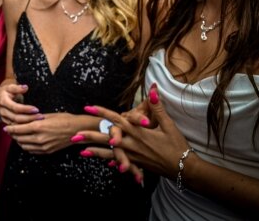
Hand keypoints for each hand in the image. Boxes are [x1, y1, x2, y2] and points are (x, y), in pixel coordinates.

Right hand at [0, 82, 40, 126]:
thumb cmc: (6, 91)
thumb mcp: (10, 87)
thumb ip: (17, 88)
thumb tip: (25, 87)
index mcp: (3, 101)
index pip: (15, 108)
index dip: (26, 109)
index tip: (36, 109)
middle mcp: (3, 111)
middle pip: (16, 118)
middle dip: (29, 118)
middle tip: (41, 116)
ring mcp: (4, 118)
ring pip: (16, 124)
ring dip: (28, 124)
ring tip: (39, 121)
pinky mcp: (6, 122)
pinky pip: (15, 128)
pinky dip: (24, 128)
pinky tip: (33, 127)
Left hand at [4, 112, 81, 153]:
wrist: (77, 130)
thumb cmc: (64, 119)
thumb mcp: (47, 115)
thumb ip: (34, 118)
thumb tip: (24, 119)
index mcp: (38, 127)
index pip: (18, 129)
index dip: (10, 128)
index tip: (5, 127)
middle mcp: (39, 138)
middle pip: (19, 138)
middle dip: (12, 135)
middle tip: (9, 131)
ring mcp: (43, 146)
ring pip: (24, 145)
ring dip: (18, 141)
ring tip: (16, 136)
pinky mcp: (47, 151)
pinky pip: (32, 150)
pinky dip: (26, 146)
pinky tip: (26, 141)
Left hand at [76, 84, 190, 179]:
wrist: (185, 169)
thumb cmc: (177, 146)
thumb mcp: (168, 125)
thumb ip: (157, 107)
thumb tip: (152, 88)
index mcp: (138, 132)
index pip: (116, 120)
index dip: (102, 112)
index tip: (88, 107)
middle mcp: (132, 144)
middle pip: (107, 138)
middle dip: (90, 136)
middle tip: (73, 134)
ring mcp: (133, 156)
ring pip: (110, 153)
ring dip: (94, 151)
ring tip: (80, 150)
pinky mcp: (136, 163)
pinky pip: (119, 162)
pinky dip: (108, 160)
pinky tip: (100, 161)